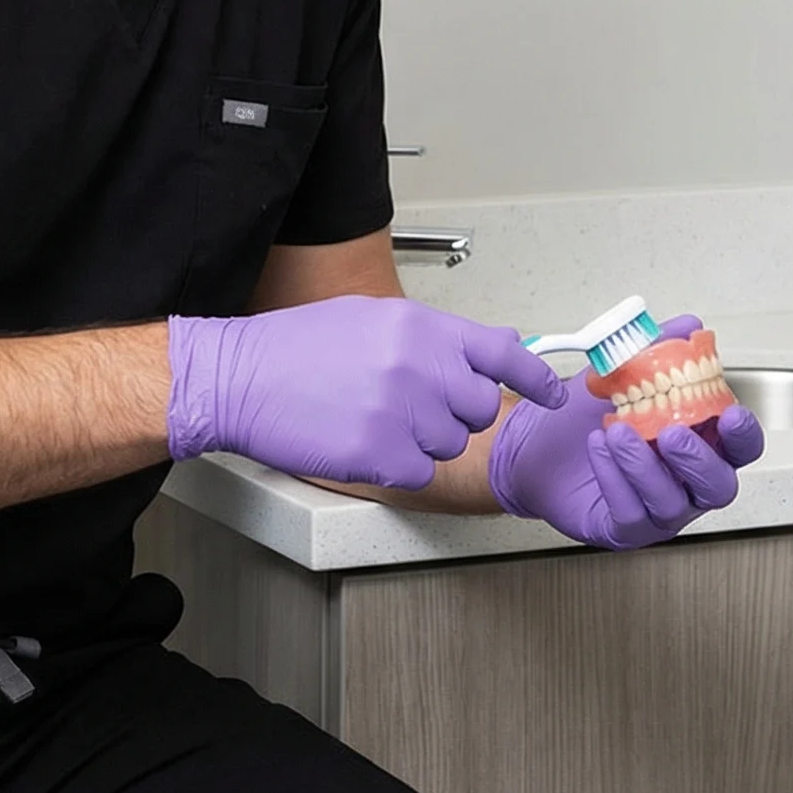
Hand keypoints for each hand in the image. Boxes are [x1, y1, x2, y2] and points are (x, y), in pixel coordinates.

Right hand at [168, 298, 567, 488]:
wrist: (240, 378)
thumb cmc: (300, 348)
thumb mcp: (374, 319)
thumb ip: (436, 336)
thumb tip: (496, 343)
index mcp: (421, 327)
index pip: (502, 350)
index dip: (533, 377)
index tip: (552, 394)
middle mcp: (420, 366)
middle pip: (479, 406)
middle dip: (457, 412)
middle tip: (413, 404)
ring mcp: (401, 412)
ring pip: (450, 444)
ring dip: (422, 441)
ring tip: (374, 417)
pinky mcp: (380, 456)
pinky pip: (419, 473)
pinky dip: (397, 468)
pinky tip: (363, 443)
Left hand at [487, 316, 765, 549]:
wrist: (538, 440)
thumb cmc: (588, 412)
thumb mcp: (623, 370)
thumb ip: (660, 347)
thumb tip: (689, 327)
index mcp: (700, 442)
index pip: (741, 447)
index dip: (743, 435)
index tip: (731, 415)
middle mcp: (687, 482)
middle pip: (718, 486)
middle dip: (698, 460)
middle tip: (670, 432)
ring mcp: (659, 510)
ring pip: (671, 503)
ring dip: (645, 465)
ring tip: (617, 430)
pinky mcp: (625, 528)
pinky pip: (630, 513)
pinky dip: (615, 478)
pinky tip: (598, 448)